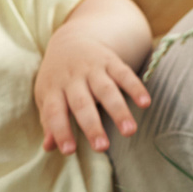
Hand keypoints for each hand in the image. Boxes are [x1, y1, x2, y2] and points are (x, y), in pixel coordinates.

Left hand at [34, 12, 151, 152]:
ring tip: (130, 131)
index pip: (54, 112)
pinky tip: (145, 103)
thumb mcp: (46, 97)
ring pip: (106, 90)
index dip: (61, 131)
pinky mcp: (111, 61)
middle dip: (92, 126)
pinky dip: (136, 88)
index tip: (69, 151)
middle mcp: (73, 78)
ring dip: (119, 111)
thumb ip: (49, 122)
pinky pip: (125, 74)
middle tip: (102, 148)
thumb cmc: (58, 78)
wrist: (71, 40)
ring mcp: (93, 69)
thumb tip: (49, 147)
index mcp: (53, 89)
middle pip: (82, 104)